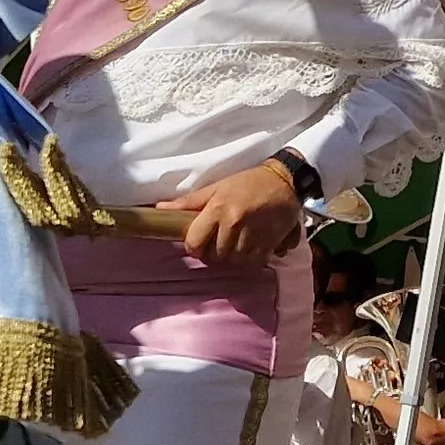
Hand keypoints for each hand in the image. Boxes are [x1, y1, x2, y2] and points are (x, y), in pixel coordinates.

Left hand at [156, 162, 303, 267]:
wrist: (284, 181)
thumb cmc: (247, 183)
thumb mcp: (216, 188)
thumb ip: (189, 203)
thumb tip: (160, 209)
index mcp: (217, 209)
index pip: (194, 243)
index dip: (194, 246)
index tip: (199, 242)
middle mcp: (233, 224)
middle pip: (213, 256)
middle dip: (213, 253)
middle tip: (218, 241)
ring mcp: (252, 236)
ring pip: (232, 262)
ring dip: (231, 257)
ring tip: (235, 243)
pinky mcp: (269, 244)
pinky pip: (252, 264)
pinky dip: (248, 260)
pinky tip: (249, 247)